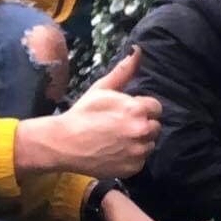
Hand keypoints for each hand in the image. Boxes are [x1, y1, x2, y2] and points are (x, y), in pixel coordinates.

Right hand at [14, 47, 162, 179]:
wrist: (64, 143)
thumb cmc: (83, 114)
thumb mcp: (102, 89)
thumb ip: (124, 71)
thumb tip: (138, 51)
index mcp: (137, 110)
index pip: (156, 108)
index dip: (142, 108)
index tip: (128, 112)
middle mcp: (141, 131)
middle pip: (155, 127)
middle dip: (142, 124)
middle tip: (121, 126)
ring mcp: (138, 152)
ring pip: (149, 145)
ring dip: (139, 142)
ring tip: (117, 139)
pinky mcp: (132, 168)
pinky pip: (140, 161)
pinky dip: (131, 157)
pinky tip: (115, 152)